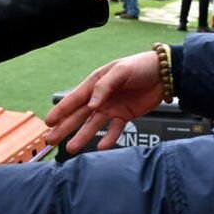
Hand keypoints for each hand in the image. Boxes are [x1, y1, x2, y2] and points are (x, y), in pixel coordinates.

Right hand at [45, 50, 163, 153]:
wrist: (165, 73)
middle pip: (79, 114)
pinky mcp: (125, 115)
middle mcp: (101, 96)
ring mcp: (112, 107)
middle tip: (50, 140)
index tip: (48, 122)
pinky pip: (114, 130)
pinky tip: (100, 147)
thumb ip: (105, 87)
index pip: (75, 98)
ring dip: (82, 136)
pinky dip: (108, 139)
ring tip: (71, 148)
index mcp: (96, 82)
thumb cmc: (141, 65)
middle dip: (64, 127)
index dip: (61, 110)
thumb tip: (91, 104)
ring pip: (93, 125)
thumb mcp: (121, 70)